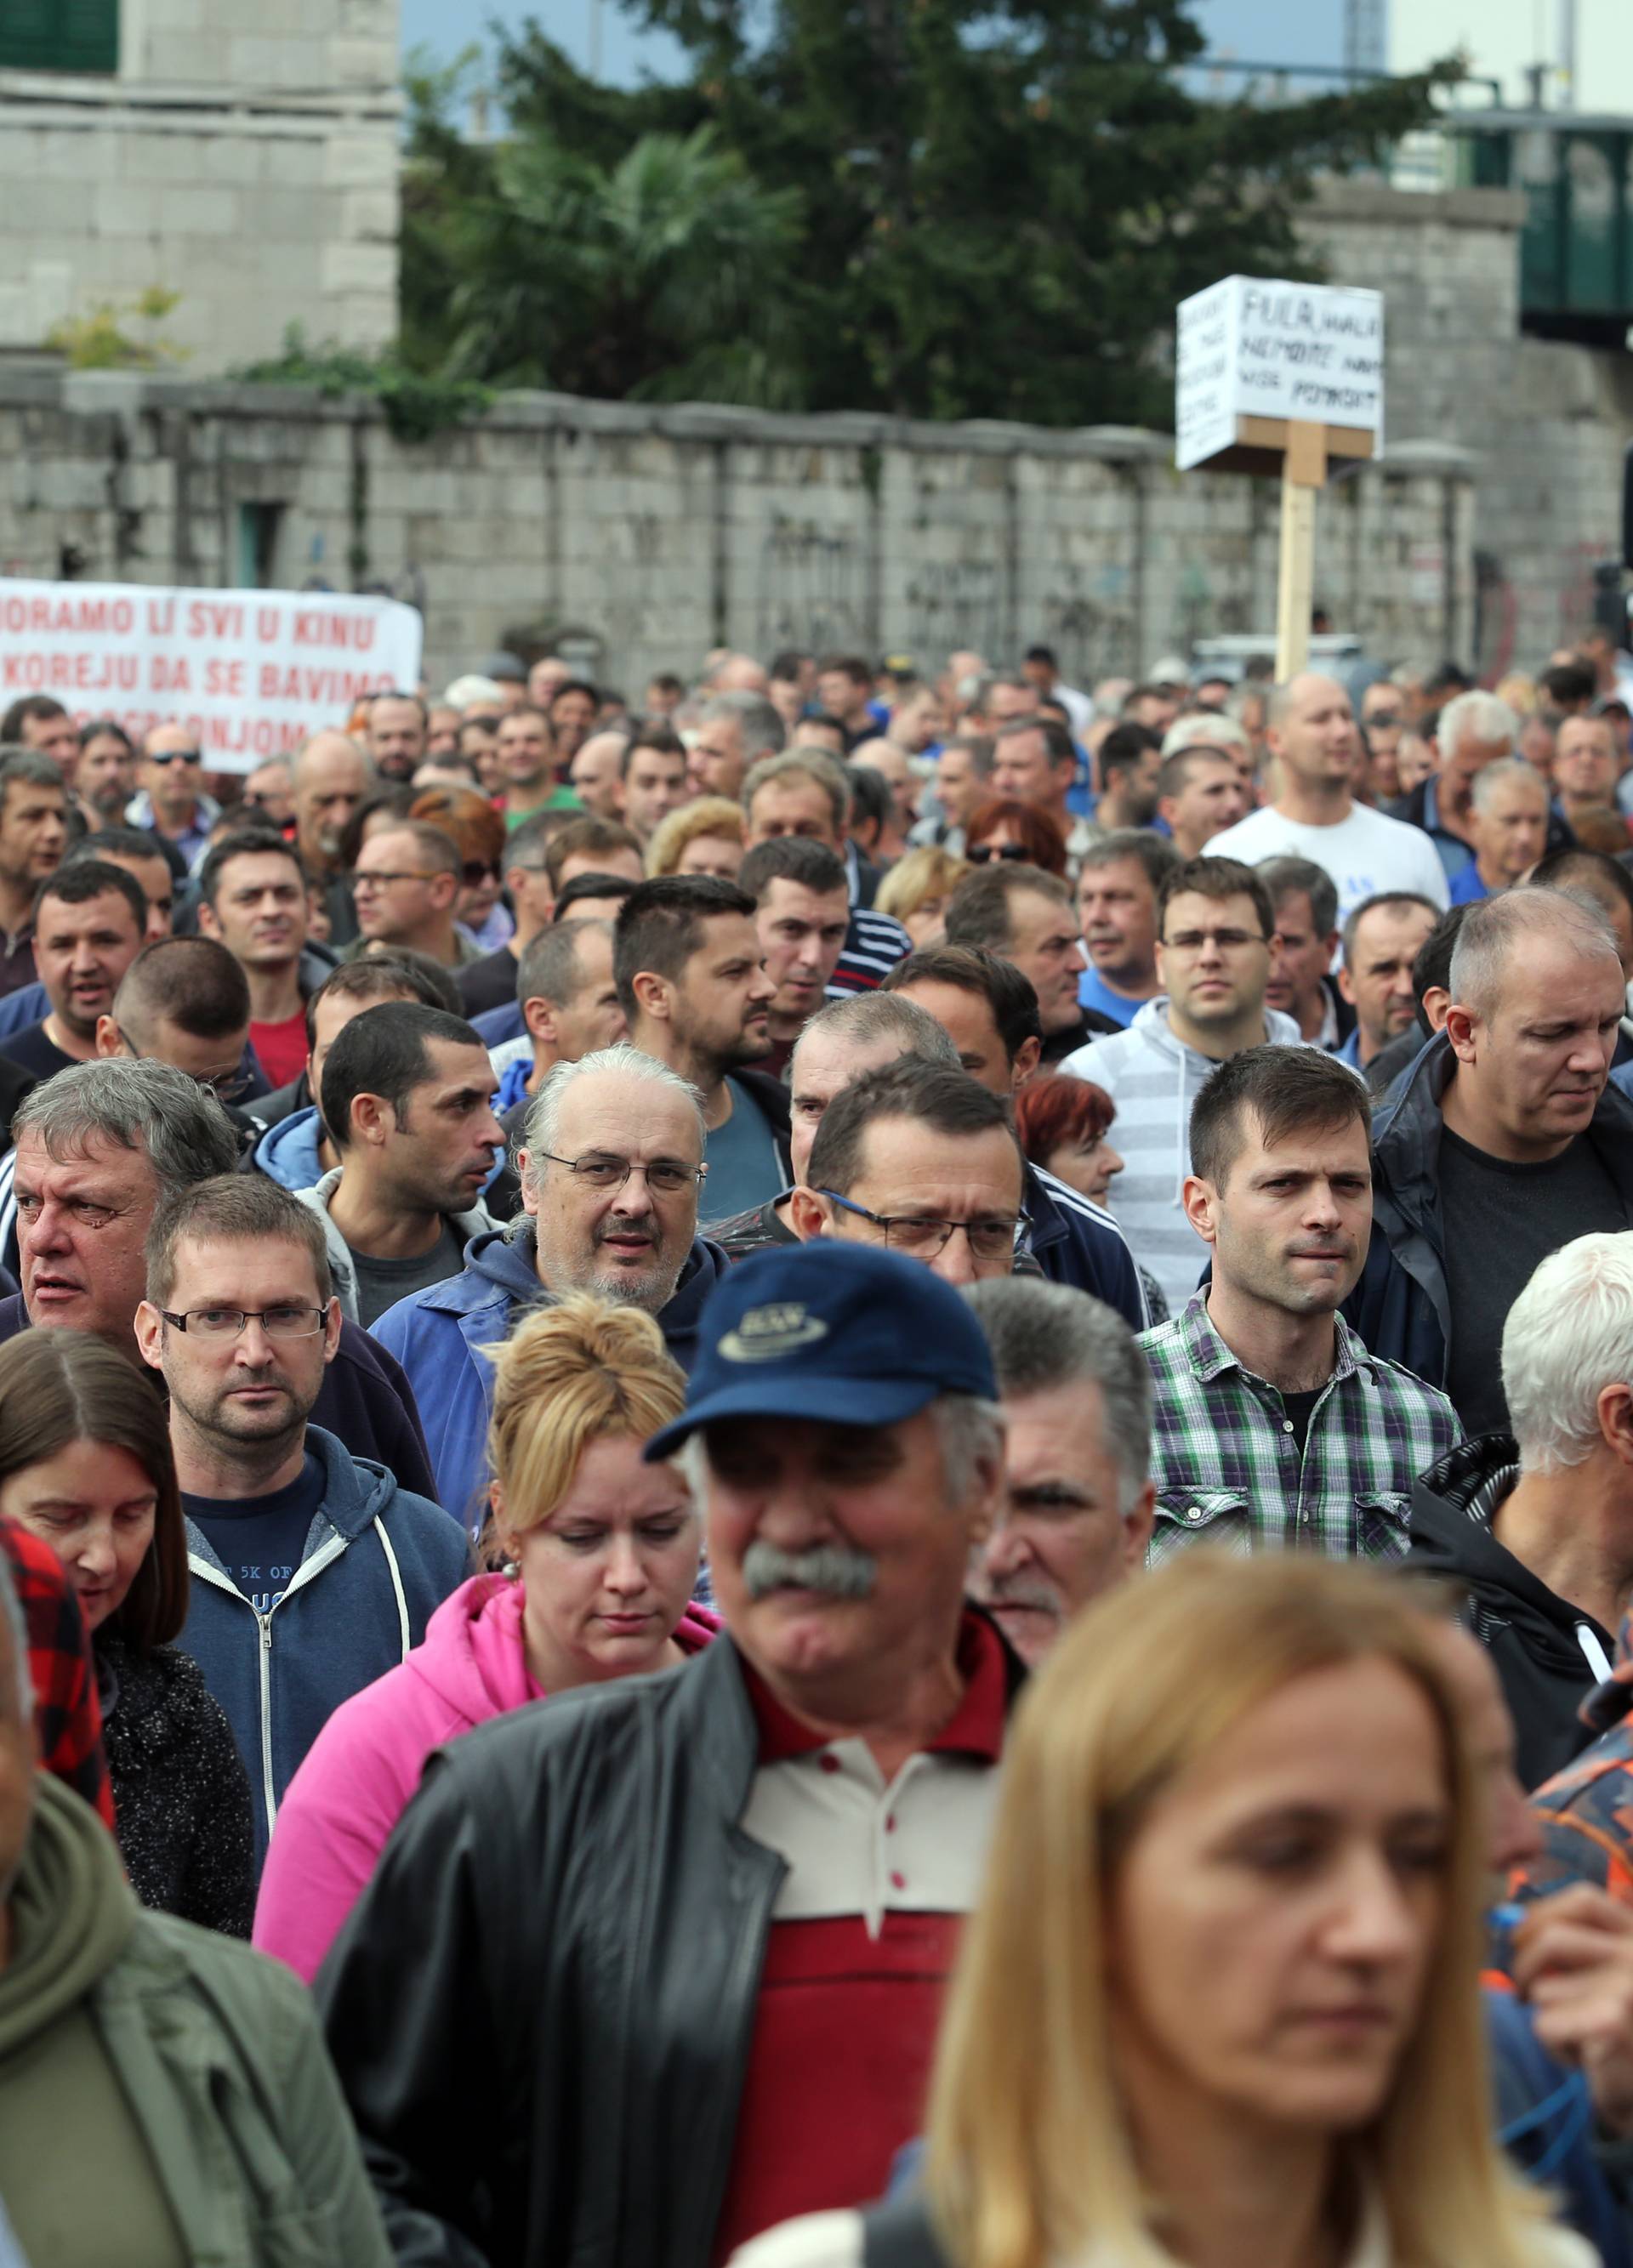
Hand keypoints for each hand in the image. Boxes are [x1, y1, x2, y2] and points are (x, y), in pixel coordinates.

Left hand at [1512, 1884, 1632, 2135]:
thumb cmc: (1615, 2030)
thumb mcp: (1601, 1974)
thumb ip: (1569, 1944)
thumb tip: (1503, 1917)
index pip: (1584, 1899)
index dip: (1541, 1913)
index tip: (1518, 1938)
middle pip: (1552, 1938)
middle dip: (1523, 1967)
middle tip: (1522, 1993)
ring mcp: (1628, 1986)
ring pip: (1542, 1988)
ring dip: (1548, 2017)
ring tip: (1579, 2035)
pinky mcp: (1613, 2021)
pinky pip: (1546, 2024)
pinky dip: (1555, 2046)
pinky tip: (1584, 2058)